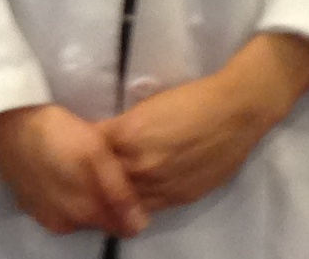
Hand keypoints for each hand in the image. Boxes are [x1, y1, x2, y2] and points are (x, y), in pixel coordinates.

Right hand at [0, 103, 146, 237]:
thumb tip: (140, 224)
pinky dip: (63, 194)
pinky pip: (57, 207)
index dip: (131, 205)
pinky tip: (59, 170)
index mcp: (85, 213)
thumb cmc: (55, 132)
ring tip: (80, 165)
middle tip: (102, 167)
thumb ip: (119, 191)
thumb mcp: (95, 152)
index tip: (126, 181)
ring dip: (84, 196)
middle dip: (107, 200)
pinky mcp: (28, 204)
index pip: (124, 226)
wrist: (5, 122)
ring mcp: (44, 216)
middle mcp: (65, 224)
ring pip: (78, 214)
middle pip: (100, 219)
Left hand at [98, 33, 308, 211]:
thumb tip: (103, 142)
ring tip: (103, 196)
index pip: (89, 154)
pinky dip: (136, 205)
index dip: (79, 156)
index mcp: (126, 135)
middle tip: (82, 181)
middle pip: (101, 183)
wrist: (235, 112)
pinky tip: (130, 201)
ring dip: (112, 198)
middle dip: (92, 181)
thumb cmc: (191, 100)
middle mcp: (139, 164)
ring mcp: (160, 185)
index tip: (72, 155)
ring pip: (122, 202)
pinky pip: (147, 208)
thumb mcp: (145, 108)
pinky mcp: (179, 197)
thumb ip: (121, 129)